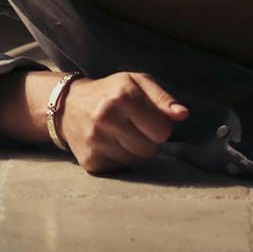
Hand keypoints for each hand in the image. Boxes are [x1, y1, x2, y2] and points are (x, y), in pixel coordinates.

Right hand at [60, 71, 190, 174]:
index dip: (161, 127)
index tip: (151, 121)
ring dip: (136, 152)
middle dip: (150, 141)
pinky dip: (121, 159)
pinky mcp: (90, 161)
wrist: (69, 106)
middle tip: (137, 129)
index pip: (162, 130)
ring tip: (124, 136)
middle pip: (151, 149)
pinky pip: (121, 169)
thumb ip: (163, 98)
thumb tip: (183, 115)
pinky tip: (111, 145)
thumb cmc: (111, 92)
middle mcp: (107, 118)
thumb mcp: (137, 82)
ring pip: (137, 162)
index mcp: (123, 95)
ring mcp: (96, 141)